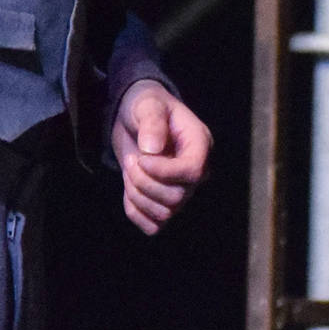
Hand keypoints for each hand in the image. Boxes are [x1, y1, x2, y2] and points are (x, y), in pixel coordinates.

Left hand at [112, 82, 211, 234]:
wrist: (135, 118)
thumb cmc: (147, 105)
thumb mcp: (148, 103)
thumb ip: (152, 121)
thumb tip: (152, 148)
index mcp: (199, 144)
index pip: (194, 172)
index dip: (165, 172)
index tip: (142, 157)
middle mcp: (195, 172)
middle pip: (176, 197)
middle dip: (144, 182)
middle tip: (131, 159)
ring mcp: (181, 191)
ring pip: (164, 214)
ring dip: (137, 195)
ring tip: (130, 169)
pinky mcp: (163, 204)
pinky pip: (152, 226)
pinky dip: (135, 212)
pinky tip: (129, 189)